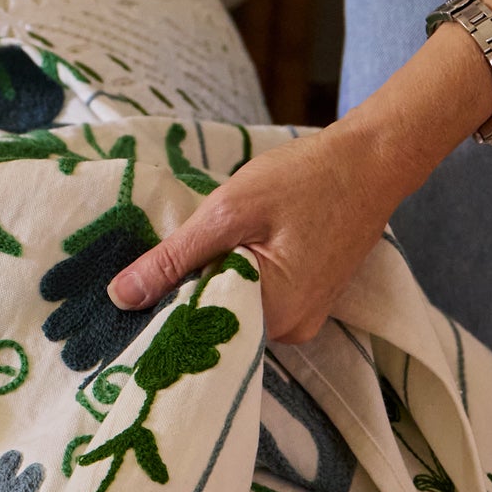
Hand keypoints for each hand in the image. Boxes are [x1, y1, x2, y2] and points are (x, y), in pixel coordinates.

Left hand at [105, 127, 402, 343]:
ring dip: (207, 282)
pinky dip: (232, 277)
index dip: (158, 310)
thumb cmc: (304, 180)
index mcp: (274, 315)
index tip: (124, 295)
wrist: (370, 161)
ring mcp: (302, 319)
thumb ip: (174, 259)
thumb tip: (121, 297)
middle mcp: (291, 330)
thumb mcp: (227, 212)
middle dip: (182, 294)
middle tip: (150, 265)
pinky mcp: (306, 301)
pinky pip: (255, 299)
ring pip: (232, 309)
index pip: (196, 329)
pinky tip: (221, 250)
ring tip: (190, 250)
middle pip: (214, 323)